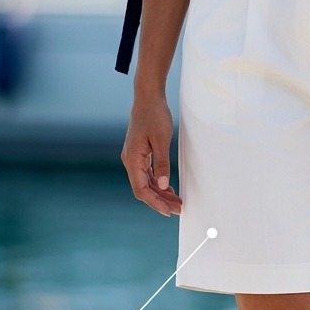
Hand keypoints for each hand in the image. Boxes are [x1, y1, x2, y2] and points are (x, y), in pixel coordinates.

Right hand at [121, 95, 181, 216]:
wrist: (148, 97)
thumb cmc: (155, 115)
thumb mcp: (161, 140)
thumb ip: (162, 164)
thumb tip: (163, 186)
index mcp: (132, 159)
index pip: (141, 189)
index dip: (155, 202)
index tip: (169, 211)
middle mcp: (130, 160)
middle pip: (143, 189)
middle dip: (160, 200)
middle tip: (179, 209)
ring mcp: (134, 158)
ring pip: (145, 183)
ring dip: (160, 193)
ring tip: (177, 201)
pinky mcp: (139, 154)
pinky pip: (147, 174)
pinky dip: (157, 183)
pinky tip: (168, 188)